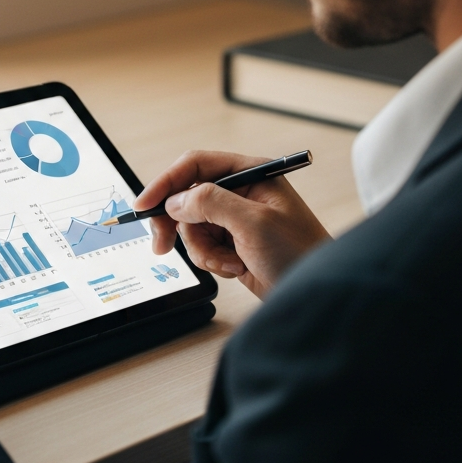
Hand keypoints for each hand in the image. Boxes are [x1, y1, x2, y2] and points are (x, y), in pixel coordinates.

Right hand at [138, 150, 330, 298]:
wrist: (316, 297)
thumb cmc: (301, 254)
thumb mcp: (254, 224)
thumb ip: (211, 203)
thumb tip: (176, 200)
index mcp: (250, 173)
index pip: (196, 165)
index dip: (166, 183)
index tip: (144, 205)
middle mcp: (240, 192)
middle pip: (186, 196)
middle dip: (177, 223)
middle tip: (161, 243)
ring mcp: (235, 219)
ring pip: (191, 226)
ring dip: (202, 248)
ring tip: (229, 261)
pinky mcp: (232, 243)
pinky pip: (201, 246)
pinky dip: (211, 260)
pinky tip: (236, 268)